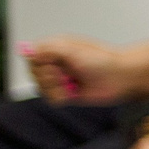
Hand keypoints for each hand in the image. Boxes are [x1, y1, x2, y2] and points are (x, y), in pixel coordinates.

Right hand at [22, 36, 140, 103]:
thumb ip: (47, 49)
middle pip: (34, 74)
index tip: (55, 65)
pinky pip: (51, 99)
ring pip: (41, 88)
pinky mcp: (67, 92)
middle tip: (68, 74)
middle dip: (50, 77)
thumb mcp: (73, 50)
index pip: (31, 57)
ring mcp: (61, 78)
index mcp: (55, 48)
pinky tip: (74, 92)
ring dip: (56, 88)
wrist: (122, 77)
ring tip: (73, 83)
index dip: (40, 64)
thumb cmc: (103, 60)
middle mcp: (55, 63)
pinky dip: (60, 97)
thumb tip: (26, 50)